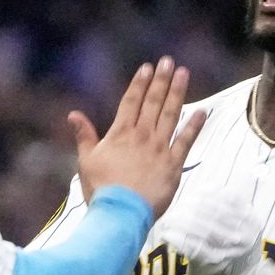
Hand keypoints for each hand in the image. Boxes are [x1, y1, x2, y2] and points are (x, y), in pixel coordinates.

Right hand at [69, 57, 206, 218]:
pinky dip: (194, 125)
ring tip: (184, 74)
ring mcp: (159, 148)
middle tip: (168, 61)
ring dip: (177, 93)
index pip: (131, 102)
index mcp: (120, 134)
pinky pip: (186, 141)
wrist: (120, 212)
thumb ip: (84, 136)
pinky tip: (202, 111)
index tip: (147, 67)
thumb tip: (73, 114)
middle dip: (161, 80)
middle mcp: (141, 136)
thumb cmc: (100, 189)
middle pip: (153, 102)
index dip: (139, 83)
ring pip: (170, 114)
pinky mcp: (173, 164)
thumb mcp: (86, 161)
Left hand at [158, 189, 274, 274]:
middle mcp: (245, 234)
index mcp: (251, 220)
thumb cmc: (236, 252)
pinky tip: (167, 235)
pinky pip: (194, 248)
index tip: (191, 196)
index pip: (226, 199)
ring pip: (202, 229)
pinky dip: (178, 240)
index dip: (205, 194)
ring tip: (168, 220)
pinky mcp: (216, 265)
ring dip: (181, 222)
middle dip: (189, 208)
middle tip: (175, 208)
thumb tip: (205, 189)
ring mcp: (231, 250)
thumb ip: (228, 208)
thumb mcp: (241, 227)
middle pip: (212, 212)